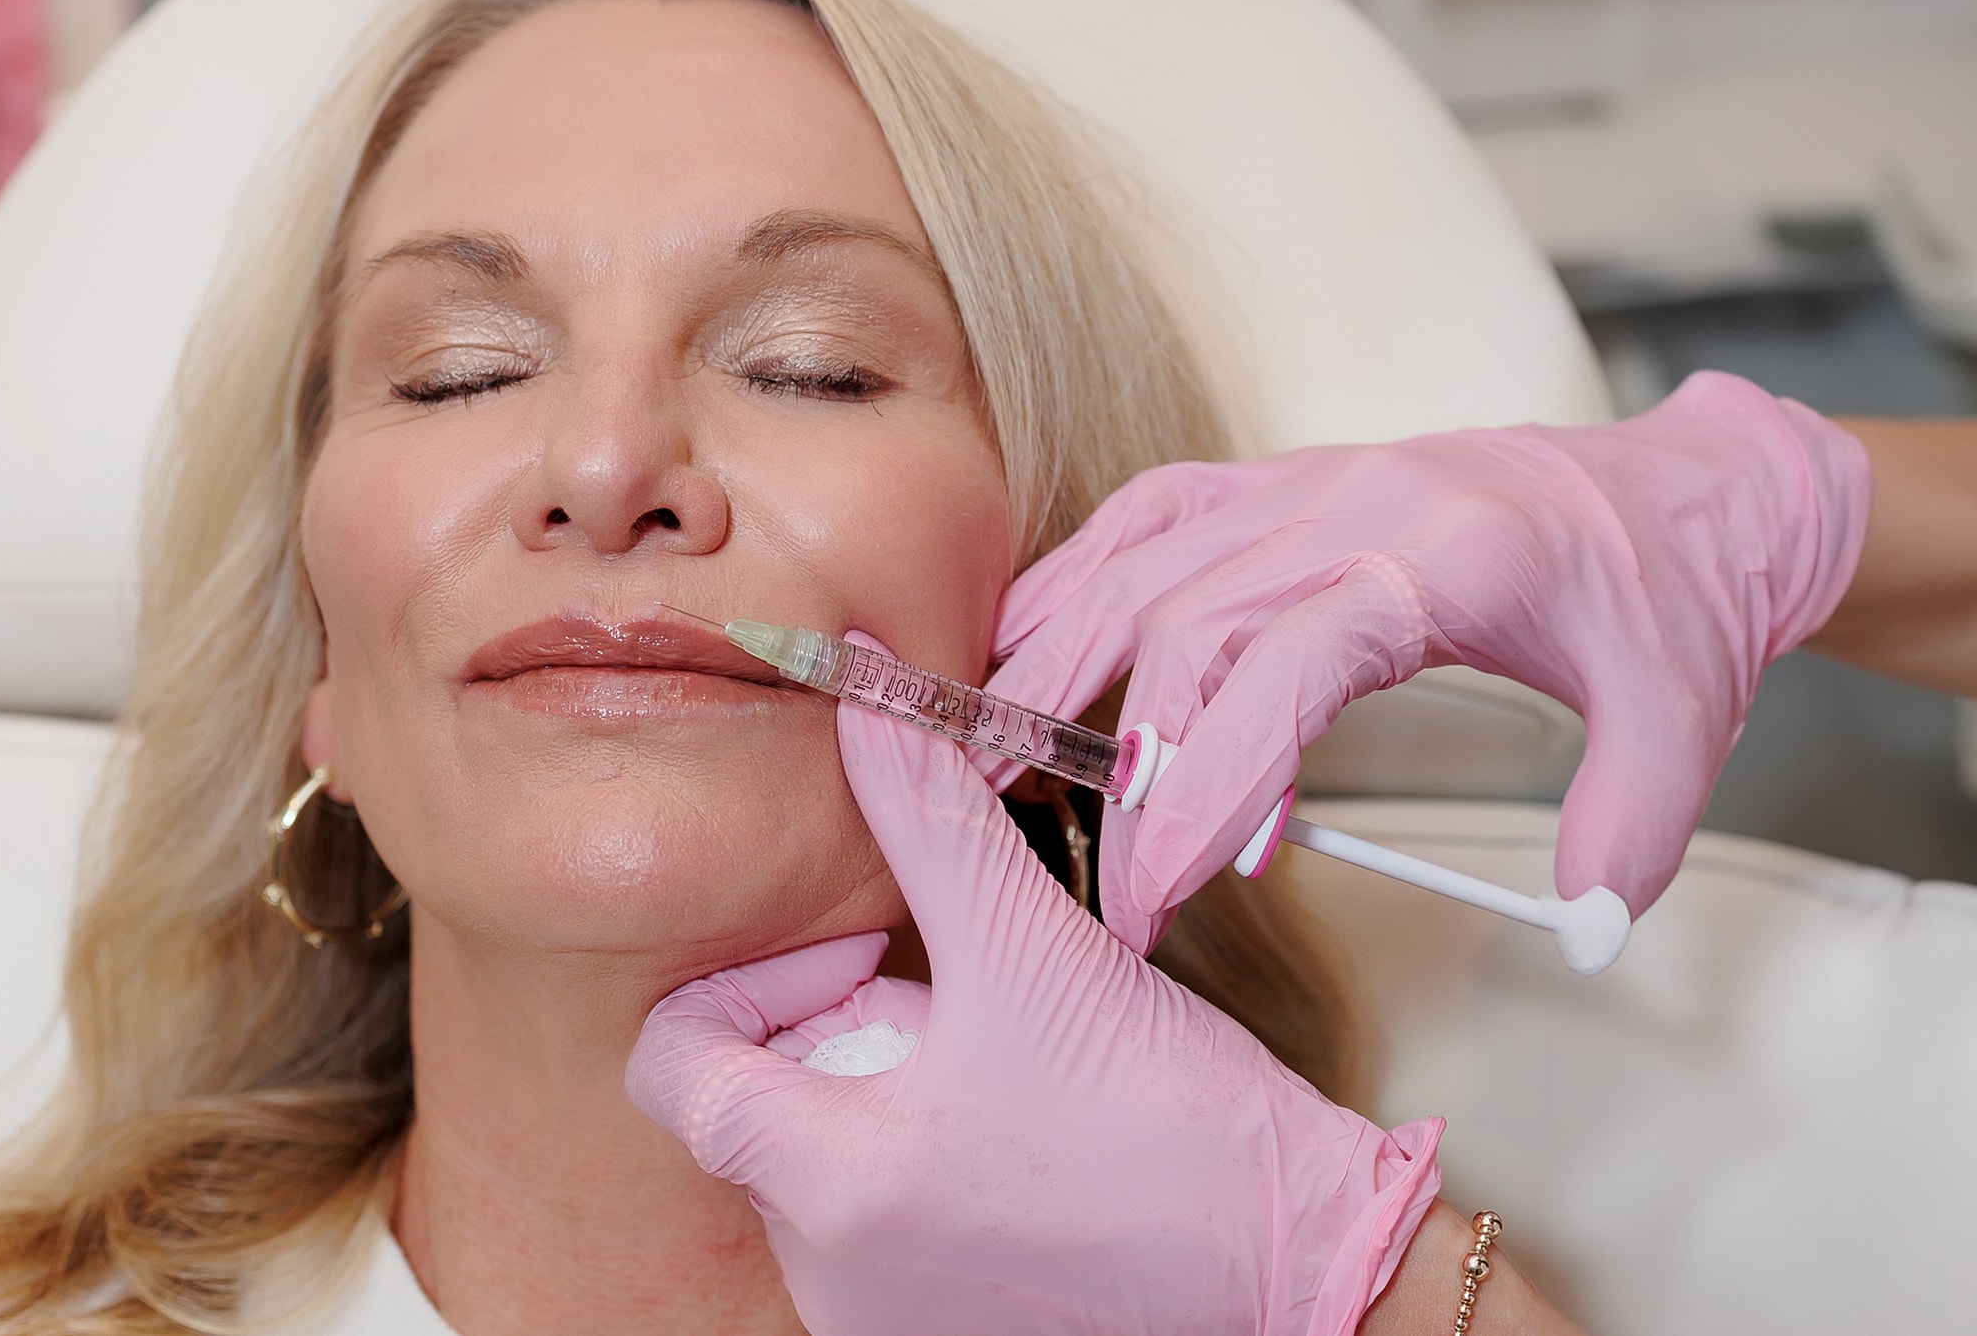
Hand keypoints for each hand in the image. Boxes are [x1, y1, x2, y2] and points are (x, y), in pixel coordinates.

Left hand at [626, 635, 1442, 1335]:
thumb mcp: (1035, 948)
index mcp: (827, 1185)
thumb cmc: (1185, 1142)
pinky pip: (870, 1226)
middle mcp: (828, 1272)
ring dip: (877, 1090)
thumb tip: (865, 701)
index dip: (754, 984)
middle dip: (834, 1030)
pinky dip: (915, 1160)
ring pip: (812, 1160)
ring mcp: (876, 1317)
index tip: (861, 958)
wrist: (1304, 1260)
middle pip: (749, 1105)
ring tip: (990, 1067)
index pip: (672, 1061)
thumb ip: (928, 815)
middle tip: (946, 1004)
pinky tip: (1010, 1132)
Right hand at [983, 372, 1867, 947]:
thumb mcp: (1686, 719)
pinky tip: (1030, 652)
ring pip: (1136, 558)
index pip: (1275, 672)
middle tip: (1076, 873)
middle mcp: (1348, 504)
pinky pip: (1145, 518)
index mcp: (1438, 559)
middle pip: (1176, 619)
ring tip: (984, 756)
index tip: (1152, 893)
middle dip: (1109, 755)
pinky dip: (1071, 583)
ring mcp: (1300, 482)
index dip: (1198, 783)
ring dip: (1051, 657)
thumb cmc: (1668, 600)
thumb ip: (1635, 826)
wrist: (1680, 492)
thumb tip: (1584, 927)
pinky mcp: (1274, 481)